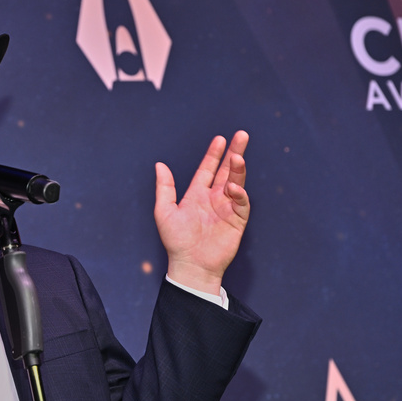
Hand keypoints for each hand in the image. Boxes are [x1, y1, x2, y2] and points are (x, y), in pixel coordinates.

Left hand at [154, 131, 249, 294]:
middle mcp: (213, 199)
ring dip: (238, 169)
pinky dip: (239, 193)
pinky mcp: (237, 220)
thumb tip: (159, 165)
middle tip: (242, 135)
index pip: (207, 169)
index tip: (220, 139)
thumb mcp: (164, 211)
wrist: (190, 265)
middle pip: (226, 171)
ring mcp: (226, 208)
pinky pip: (242, 202)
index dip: (214, 154)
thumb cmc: (175, 241)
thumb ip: (164, 188)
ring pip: (236, 182)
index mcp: (196, 195)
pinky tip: (232, 187)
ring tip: (238, 156)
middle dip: (234, 153)